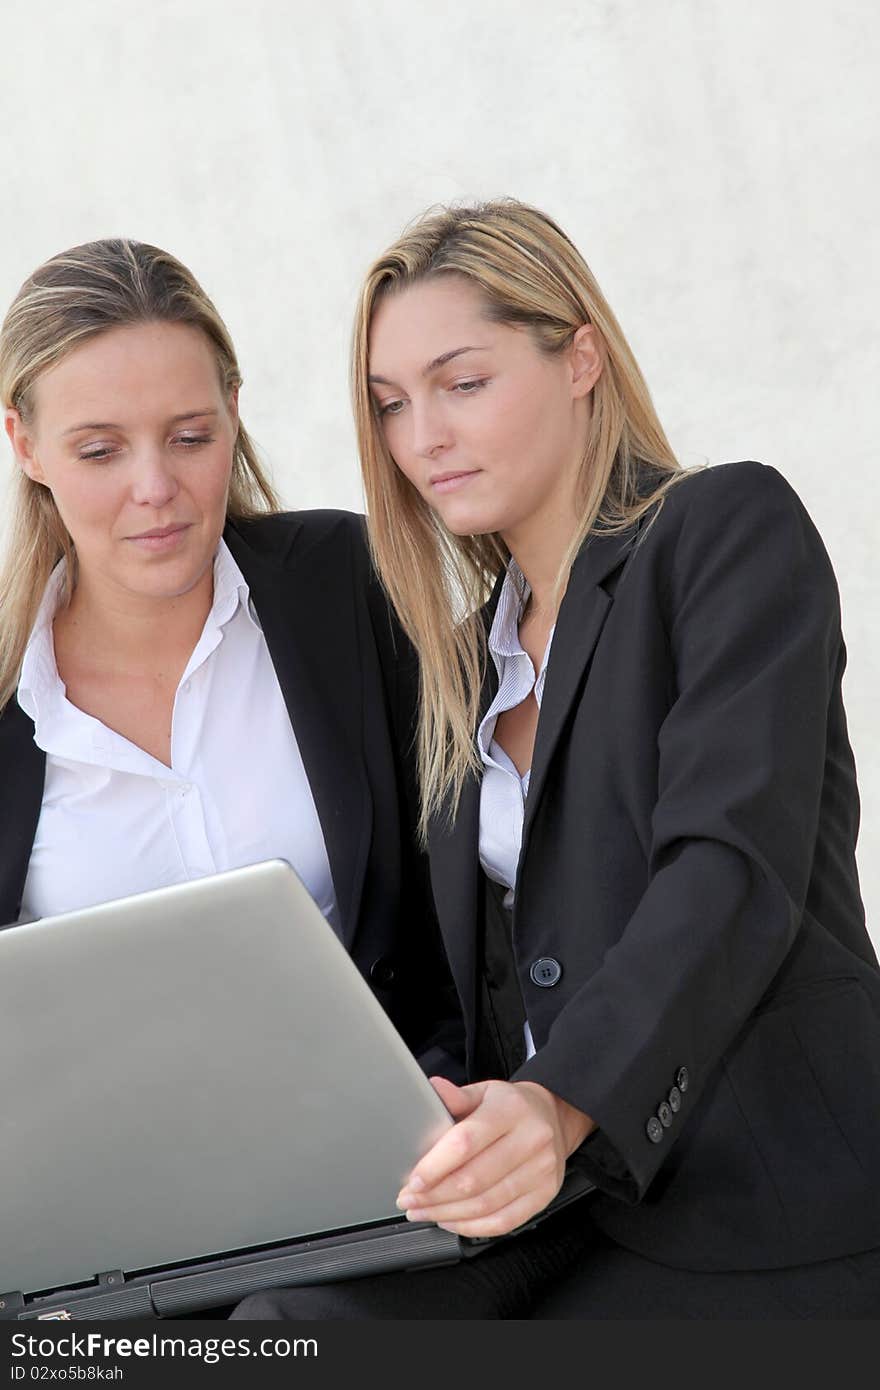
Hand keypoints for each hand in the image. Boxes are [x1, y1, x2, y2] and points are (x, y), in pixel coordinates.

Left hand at [396, 1075, 594, 1236]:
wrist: (554, 1117)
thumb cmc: (511, 1107)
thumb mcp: (485, 1091)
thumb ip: (457, 1097)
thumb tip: (432, 1091)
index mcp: (511, 1110)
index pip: (466, 1142)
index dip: (435, 1166)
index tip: (412, 1181)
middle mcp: (531, 1140)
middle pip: (474, 1179)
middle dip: (434, 1196)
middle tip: (408, 1201)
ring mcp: (541, 1171)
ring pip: (486, 1204)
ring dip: (447, 1214)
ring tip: (423, 1212)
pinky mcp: (544, 1194)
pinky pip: (503, 1221)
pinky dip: (471, 1226)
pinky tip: (451, 1221)